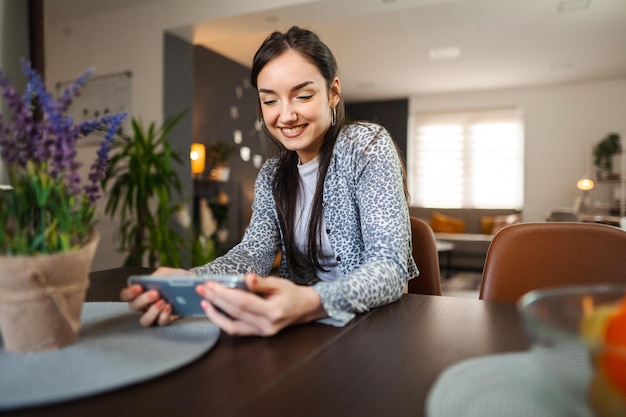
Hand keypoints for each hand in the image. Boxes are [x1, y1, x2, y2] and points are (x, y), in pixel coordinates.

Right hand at [119, 266, 193, 326]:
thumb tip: (152, 282)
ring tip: (162, 302)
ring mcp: (154, 314)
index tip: (139, 287)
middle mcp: (144, 305)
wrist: (191, 285)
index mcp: (140, 292)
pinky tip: (169, 306)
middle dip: (143, 300)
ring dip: (152, 312)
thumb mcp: (166, 273)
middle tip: (155, 293)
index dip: (129, 293)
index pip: (126, 295)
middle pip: (134, 307)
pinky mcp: (165, 320)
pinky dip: (164, 316)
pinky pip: (160, 323)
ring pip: (144, 320)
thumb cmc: (174, 278)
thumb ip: (157, 276)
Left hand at [196, 273, 326, 335]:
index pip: (243, 302)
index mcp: (273, 312)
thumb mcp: (280, 283)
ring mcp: (261, 333)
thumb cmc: (292, 294)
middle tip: (201, 288)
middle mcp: (266, 326)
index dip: (224, 294)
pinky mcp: (257, 334)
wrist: (304, 308)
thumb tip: (247, 278)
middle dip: (215, 300)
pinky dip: (222, 321)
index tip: (210, 284)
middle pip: (235, 313)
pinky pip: (236, 330)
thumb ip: (262, 282)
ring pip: (232, 327)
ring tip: (203, 301)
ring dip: (215, 314)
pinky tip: (214, 310)